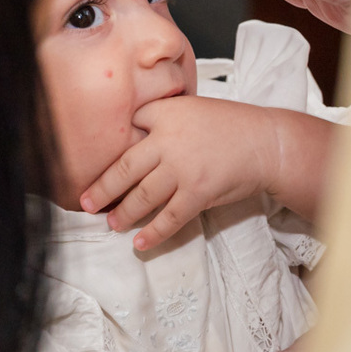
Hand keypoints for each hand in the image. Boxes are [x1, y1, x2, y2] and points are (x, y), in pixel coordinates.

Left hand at [80, 96, 335, 251]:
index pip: (128, 127)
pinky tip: (140, 243)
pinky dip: (153, 233)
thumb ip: (162, 119)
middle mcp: (168, 141)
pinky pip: (169, 218)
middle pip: (124, 168)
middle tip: (86, 203)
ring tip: (112, 223)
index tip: (88, 161)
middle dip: (102, 189)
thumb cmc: (228, 125)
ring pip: (143, 196)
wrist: (264, 143)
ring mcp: (182, 169)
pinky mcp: (197, 193)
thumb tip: (131, 136)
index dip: (110, 146)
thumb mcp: (191, 109)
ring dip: (124, 213)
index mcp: (165, 115)